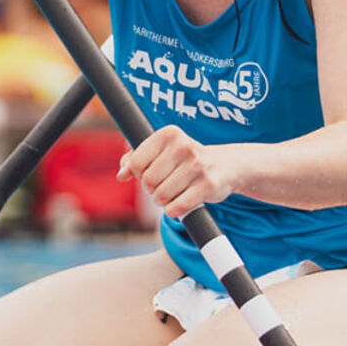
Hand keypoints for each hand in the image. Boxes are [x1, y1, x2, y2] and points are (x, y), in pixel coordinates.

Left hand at [116, 125, 242, 218]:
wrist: (225, 165)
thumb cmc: (185, 160)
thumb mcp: (162, 151)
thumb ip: (136, 158)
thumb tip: (121, 174)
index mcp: (169, 134)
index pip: (137, 162)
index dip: (139, 175)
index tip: (150, 174)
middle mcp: (184, 146)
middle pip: (148, 181)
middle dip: (151, 190)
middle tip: (162, 186)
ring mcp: (197, 166)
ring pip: (161, 196)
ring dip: (162, 201)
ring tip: (172, 194)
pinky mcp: (208, 185)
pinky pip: (176, 207)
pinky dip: (173, 211)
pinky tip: (179, 203)